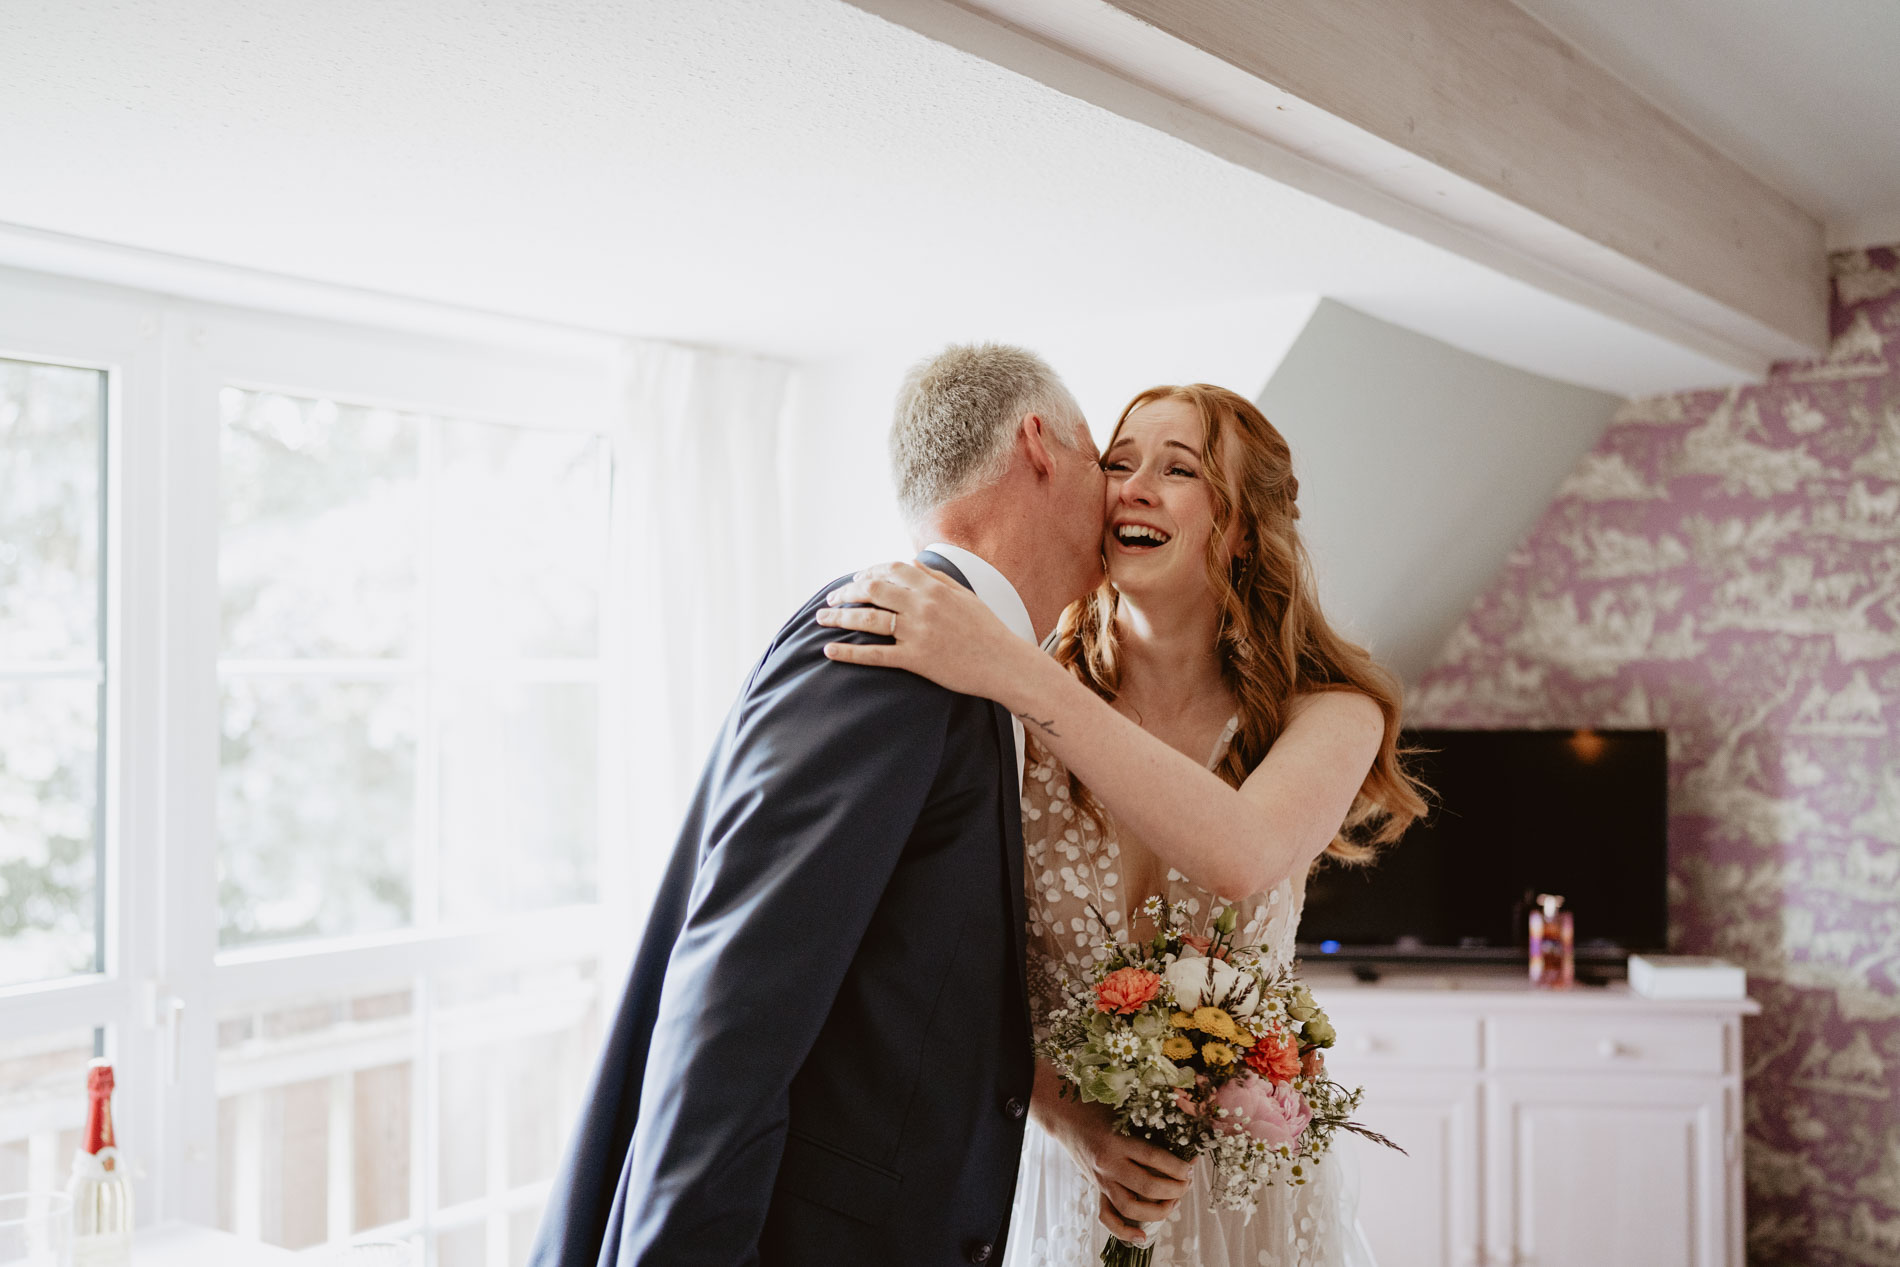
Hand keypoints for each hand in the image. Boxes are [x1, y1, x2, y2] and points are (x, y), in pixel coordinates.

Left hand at [816, 560, 1038, 705]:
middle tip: (832, 599)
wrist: (1005, 664)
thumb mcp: (964, 595)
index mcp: (934, 587)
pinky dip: (849, 653)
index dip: (867, 573)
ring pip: (868, 620)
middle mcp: (923, 606)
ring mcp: (918, 632)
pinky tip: (829, 651)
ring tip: (820, 619)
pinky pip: (875, 655)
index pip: (891, 569)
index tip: (855, 580)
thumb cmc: (987, 630)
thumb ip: (936, 577)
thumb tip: (910, 563)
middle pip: (873, 590)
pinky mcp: (916, 659)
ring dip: (840, 618)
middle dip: (846, 592)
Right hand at [1045, 1093, 1191, 1243]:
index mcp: (1117, 1141)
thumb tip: (1183, 1142)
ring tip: (1175, 1201)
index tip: (1190, 1167)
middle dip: (1175, 1188)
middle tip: (1188, 1183)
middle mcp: (1108, 1164)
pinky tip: (1143, 1236)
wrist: (1067, 1119)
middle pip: (1147, 1186)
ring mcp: (1101, 1180)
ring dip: (1158, 1210)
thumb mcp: (1126, 1113)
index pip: (1153, 1158)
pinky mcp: (1097, 1190)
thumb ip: (1149, 1128)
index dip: (1176, 1166)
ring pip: (1130, 1207)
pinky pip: (1108, 1218)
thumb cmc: (1100, 1111)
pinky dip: (1125, 1231)